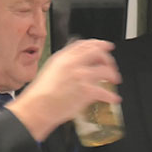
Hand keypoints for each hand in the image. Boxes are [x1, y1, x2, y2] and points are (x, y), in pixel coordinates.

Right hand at [6, 39, 120, 140]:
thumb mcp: (50, 71)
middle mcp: (73, 64)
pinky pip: (105, 92)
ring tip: (114, 81)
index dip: (98, 44)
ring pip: (105, 70)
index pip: (85, 44)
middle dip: (108, 58)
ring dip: (113, 75)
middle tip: (111, 65)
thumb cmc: (40, 95)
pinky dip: (111, 96)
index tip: (105, 46)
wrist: (37, 108)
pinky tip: (113, 98)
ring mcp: (81, 76)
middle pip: (98, 52)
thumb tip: (77, 63)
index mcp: (63, 58)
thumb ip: (64, 65)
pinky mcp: (87, 90)